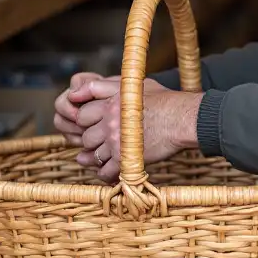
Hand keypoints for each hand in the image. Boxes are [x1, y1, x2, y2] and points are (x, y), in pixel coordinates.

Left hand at [72, 82, 203, 182]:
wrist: (182, 118)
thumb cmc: (162, 99)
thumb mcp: (133, 84)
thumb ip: (103, 86)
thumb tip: (75, 92)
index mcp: (110, 104)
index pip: (82, 115)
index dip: (88, 120)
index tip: (97, 123)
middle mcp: (109, 123)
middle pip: (85, 137)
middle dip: (92, 140)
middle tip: (104, 141)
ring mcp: (116, 142)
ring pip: (93, 155)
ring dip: (98, 157)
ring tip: (108, 155)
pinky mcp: (126, 158)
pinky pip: (105, 171)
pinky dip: (106, 174)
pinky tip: (112, 170)